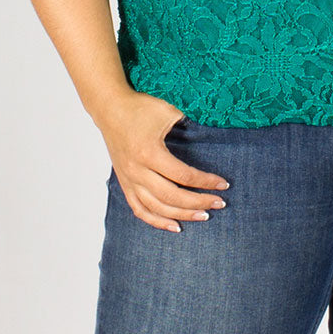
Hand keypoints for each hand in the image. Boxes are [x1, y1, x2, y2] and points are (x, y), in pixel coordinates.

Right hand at [100, 90, 229, 232]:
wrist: (109, 108)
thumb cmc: (140, 107)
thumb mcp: (168, 110)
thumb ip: (190, 124)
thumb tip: (215, 134)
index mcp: (149, 152)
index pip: (183, 175)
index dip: (206, 182)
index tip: (223, 184)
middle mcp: (137, 170)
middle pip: (171, 196)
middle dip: (199, 202)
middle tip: (219, 203)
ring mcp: (129, 179)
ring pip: (156, 207)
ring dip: (182, 215)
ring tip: (203, 216)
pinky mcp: (124, 183)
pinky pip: (139, 209)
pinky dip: (157, 221)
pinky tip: (175, 226)